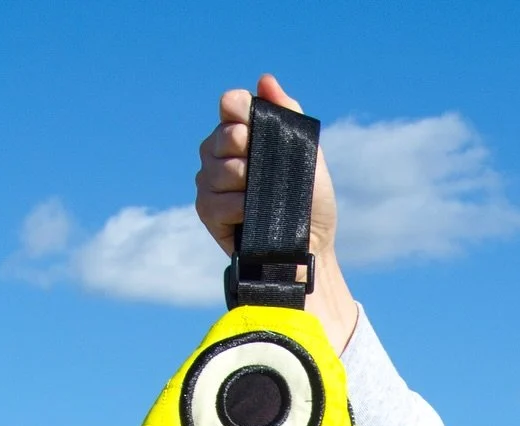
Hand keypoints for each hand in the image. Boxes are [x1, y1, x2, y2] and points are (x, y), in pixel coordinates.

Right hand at [194, 74, 356, 350]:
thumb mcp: (308, 157)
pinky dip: (236, 206)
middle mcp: (221, 154)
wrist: (311, 251)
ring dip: (245, 182)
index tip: (256, 129)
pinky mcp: (207, 212)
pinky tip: (250, 214)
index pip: (231, 103)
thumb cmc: (311, 206)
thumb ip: (288, 116)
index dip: (241, 110)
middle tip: (266, 172)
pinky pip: (213, 200)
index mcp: (243, 134)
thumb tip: (265, 80)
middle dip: (248, 150)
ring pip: (217, 167)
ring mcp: (211, 182)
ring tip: (263, 199)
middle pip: (222, 134)